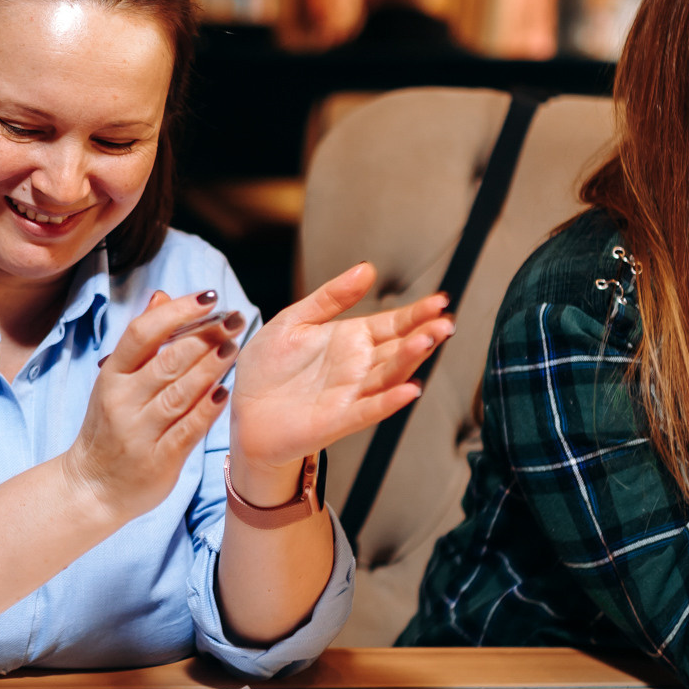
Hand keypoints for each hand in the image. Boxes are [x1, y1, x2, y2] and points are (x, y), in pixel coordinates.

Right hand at [62, 289, 235, 525]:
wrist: (93, 487)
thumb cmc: (109, 427)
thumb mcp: (115, 380)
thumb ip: (142, 341)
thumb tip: (162, 297)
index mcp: (112, 376)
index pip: (142, 333)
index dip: (177, 312)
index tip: (209, 298)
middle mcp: (123, 401)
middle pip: (167, 360)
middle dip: (205, 336)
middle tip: (235, 319)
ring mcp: (140, 432)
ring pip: (180, 393)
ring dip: (211, 367)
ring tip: (235, 346)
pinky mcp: (159, 460)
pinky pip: (188, 429)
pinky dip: (207, 409)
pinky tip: (225, 392)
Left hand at [228, 262, 451, 472]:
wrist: (244, 412)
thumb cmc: (268, 370)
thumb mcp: (295, 320)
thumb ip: (331, 296)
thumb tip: (366, 267)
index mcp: (350, 340)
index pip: (393, 324)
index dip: (417, 313)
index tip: (440, 301)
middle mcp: (357, 368)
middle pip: (398, 349)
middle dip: (423, 335)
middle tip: (444, 323)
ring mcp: (350, 395)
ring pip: (387, 376)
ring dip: (409, 360)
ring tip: (428, 341)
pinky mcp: (336, 421)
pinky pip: (367, 410)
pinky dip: (388, 401)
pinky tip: (408, 390)